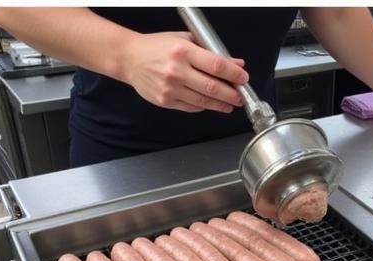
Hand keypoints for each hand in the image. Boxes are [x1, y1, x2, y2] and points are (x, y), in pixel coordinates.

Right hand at [119, 31, 248, 113]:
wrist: (129, 58)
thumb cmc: (156, 47)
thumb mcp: (184, 41)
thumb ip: (210, 52)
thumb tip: (236, 62)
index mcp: (182, 51)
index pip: (216, 65)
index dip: (234, 74)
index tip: (243, 78)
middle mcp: (177, 70)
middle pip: (213, 87)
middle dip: (232, 94)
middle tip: (240, 96)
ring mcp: (171, 88)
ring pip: (204, 100)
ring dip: (221, 104)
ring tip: (230, 103)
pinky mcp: (166, 101)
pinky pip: (192, 107)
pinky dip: (205, 106)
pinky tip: (212, 103)